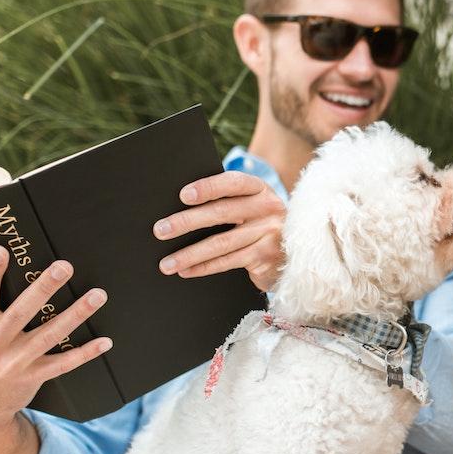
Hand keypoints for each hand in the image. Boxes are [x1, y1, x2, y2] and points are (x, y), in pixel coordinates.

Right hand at [0, 246, 111, 434]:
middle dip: (43, 288)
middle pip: (22, 312)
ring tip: (98, 294)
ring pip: (50, 335)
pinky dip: (85, 353)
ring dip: (76, 315)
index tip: (0, 250)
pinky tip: (106, 341)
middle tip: (64, 265)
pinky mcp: (34, 376)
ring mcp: (16, 361)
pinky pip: (63, 364)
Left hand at [152, 170, 284, 290]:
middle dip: (186, 222)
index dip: (208, 188)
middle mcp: (268, 208)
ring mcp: (269, 234)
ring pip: (222, 243)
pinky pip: (228, 262)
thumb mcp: (250, 205)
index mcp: (260, 189)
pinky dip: (204, 267)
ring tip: (167, 262)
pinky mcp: (266, 257)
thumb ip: (227, 201)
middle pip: (222, 213)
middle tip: (160, 230)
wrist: (292, 250)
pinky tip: (186, 270)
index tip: (183, 195)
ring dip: (190, 254)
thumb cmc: (258, 223)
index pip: (233, 183)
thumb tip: (179, 206)